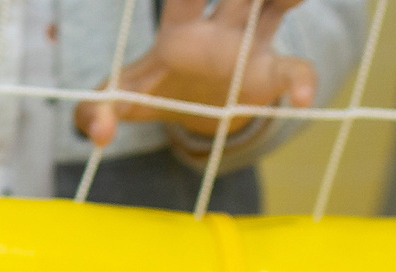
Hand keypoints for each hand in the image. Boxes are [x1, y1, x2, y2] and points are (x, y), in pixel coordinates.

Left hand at [75, 0, 320, 144]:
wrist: (190, 109)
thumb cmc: (152, 91)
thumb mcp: (117, 101)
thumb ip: (93, 113)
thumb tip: (99, 135)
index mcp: (179, 28)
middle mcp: (219, 25)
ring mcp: (251, 43)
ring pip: (277, 3)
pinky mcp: (271, 72)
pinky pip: (295, 70)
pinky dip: (303, 82)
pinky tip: (302, 101)